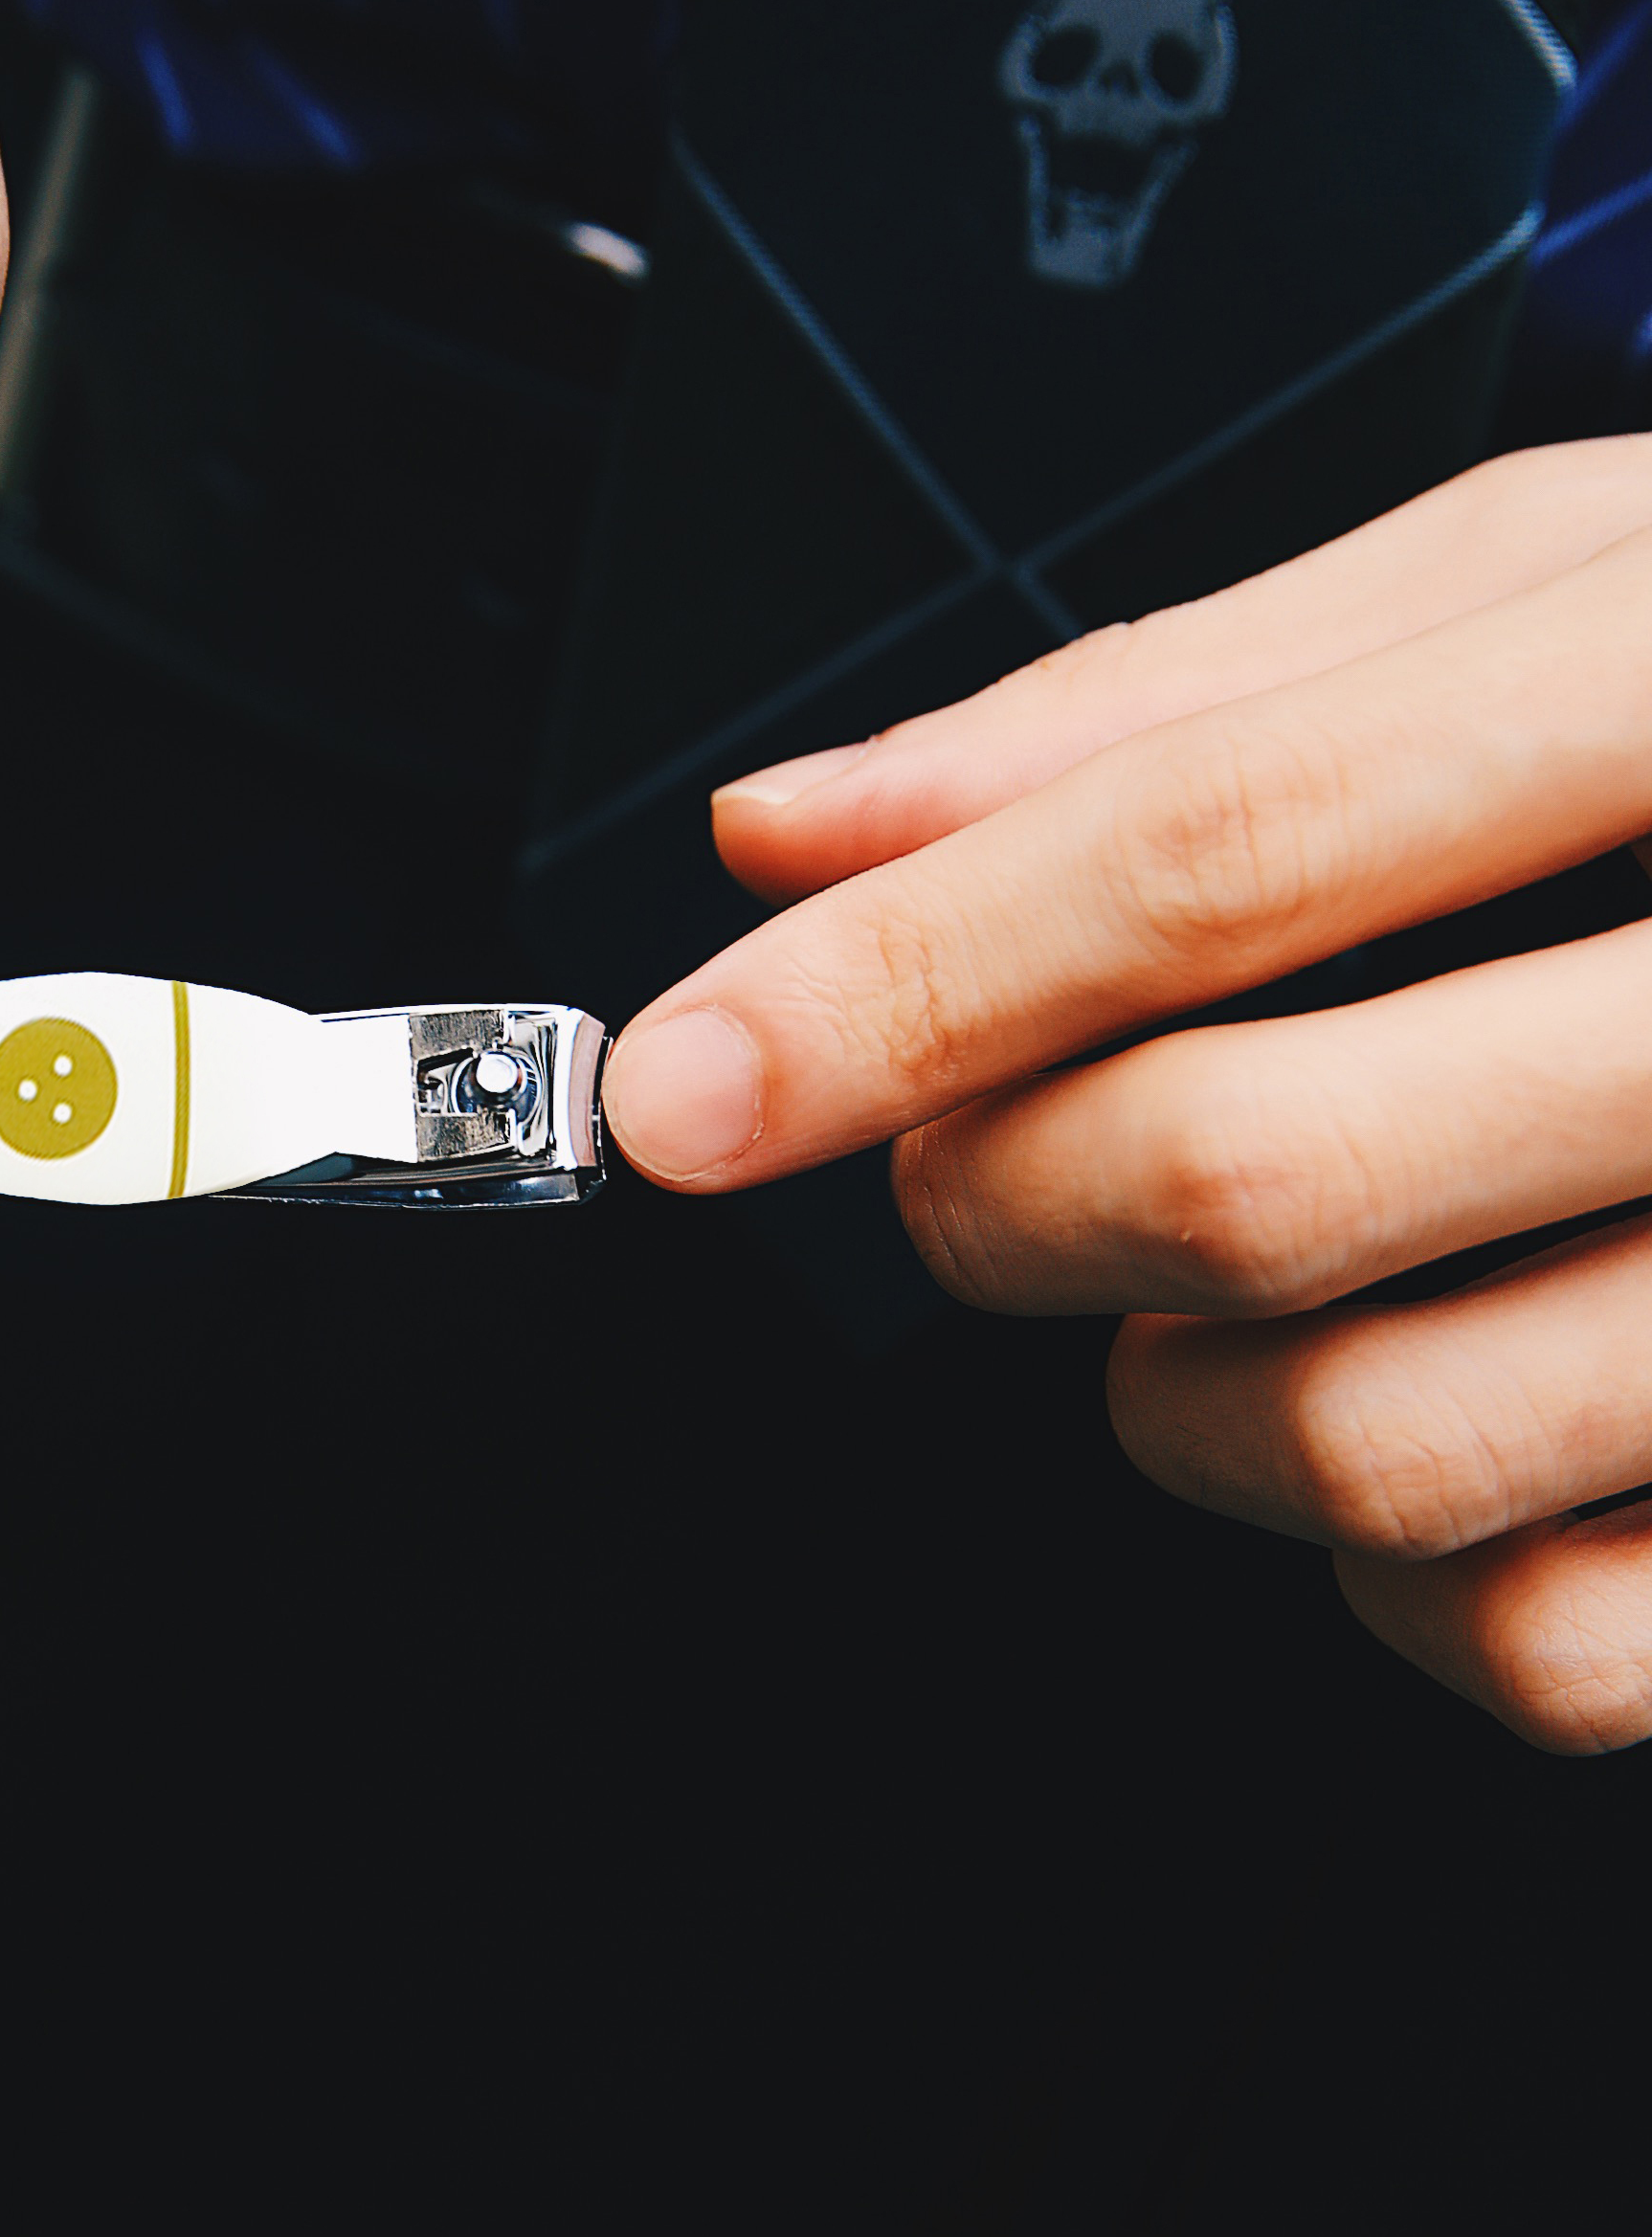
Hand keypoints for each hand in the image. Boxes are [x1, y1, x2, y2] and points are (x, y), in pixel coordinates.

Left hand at [602, 436, 1651, 1750]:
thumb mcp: (1570, 584)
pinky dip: (1391, 1585)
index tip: (674, 1081)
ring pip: (1382, 1452)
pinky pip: (1542, 1651)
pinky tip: (1422, 1425)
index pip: (1228, 836)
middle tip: (977, 1166)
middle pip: (1265, 1169)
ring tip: (1209, 1297)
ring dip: (1175, 1411)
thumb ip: (1185, 703)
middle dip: (1002, 1199)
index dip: (900, 976)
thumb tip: (797, 825)